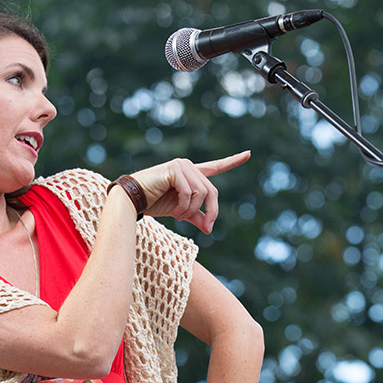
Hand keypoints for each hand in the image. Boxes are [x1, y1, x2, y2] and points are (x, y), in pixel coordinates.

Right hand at [130, 152, 249, 233]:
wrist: (133, 200)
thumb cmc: (154, 203)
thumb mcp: (180, 211)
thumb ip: (195, 217)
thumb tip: (210, 228)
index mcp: (191, 173)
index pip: (215, 167)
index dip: (232, 161)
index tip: (248, 154)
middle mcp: (189, 166)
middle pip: (212, 191)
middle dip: (211, 212)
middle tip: (205, 227)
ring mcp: (182, 166)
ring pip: (201, 193)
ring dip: (192, 211)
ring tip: (179, 217)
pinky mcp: (174, 169)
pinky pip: (189, 193)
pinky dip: (184, 207)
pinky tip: (175, 212)